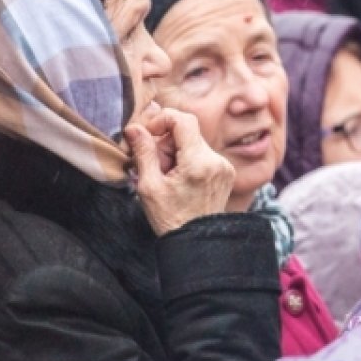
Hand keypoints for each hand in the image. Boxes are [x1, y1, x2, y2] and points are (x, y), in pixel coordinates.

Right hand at [126, 109, 234, 235]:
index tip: (148, 134)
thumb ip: (144, 153)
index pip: (183, 120)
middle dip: (167, 142)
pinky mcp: (226, 171)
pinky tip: (181, 180)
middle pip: (188, 131)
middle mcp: (217, 161)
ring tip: (168, 176)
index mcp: (198, 163)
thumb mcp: (149, 186)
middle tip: (155, 165)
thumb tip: (134, 128)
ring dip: (177, 152)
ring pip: (195, 142)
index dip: (162, 120)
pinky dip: (188, 160)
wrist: (197, 241)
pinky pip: (204, 154)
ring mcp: (225, 166)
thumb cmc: (170, 219)